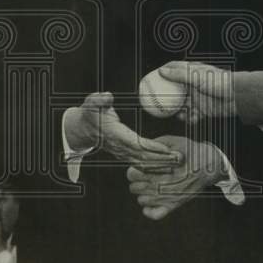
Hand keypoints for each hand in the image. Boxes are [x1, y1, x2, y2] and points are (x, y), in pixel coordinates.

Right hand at [64, 92, 182, 170]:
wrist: (83, 130)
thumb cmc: (90, 114)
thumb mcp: (91, 103)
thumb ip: (99, 100)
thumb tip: (107, 96)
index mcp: (115, 135)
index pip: (136, 143)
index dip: (151, 147)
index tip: (166, 149)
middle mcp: (120, 147)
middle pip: (144, 156)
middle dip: (162, 158)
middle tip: (179, 158)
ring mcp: (123, 153)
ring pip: (144, 162)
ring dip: (161, 164)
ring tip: (178, 162)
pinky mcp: (126, 155)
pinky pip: (141, 163)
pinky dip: (154, 167)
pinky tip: (167, 167)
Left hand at [126, 135, 227, 220]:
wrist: (209, 165)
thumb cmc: (190, 151)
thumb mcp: (173, 141)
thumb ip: (155, 144)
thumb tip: (139, 148)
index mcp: (161, 168)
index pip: (134, 173)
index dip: (133, 170)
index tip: (137, 167)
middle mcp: (163, 184)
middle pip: (135, 188)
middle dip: (136, 181)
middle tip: (142, 177)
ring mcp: (169, 196)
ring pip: (142, 200)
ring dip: (142, 194)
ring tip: (148, 187)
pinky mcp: (174, 204)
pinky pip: (155, 214)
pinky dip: (149, 211)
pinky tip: (149, 203)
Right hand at [159, 61, 236, 122]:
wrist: (237, 96)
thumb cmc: (219, 81)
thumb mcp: (197, 76)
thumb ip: (179, 74)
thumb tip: (161, 71)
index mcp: (192, 73)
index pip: (174, 69)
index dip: (163, 71)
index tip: (151, 77)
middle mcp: (194, 84)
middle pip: (176, 90)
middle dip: (167, 96)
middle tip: (156, 102)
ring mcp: (198, 97)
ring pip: (182, 105)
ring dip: (179, 110)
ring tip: (176, 114)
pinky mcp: (204, 109)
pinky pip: (192, 115)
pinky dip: (190, 118)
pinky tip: (190, 119)